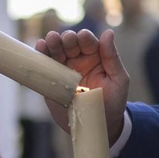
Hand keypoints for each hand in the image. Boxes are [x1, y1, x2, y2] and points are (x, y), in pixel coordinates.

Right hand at [35, 28, 128, 143]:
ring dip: (51, 43)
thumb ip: (112, 57)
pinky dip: (40, 56)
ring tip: (49, 40)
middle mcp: (77, 59)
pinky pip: (44, 67)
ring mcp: (63, 70)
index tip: (82, 37)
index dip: (84, 37)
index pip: (87, 40)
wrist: (98, 124)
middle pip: (68, 42)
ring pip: (54, 51)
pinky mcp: (51, 81)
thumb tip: (108, 33)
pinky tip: (40, 47)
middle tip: (65, 40)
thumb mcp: (118, 79)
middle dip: (66, 38)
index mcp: (94, 56)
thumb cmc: (113, 101)